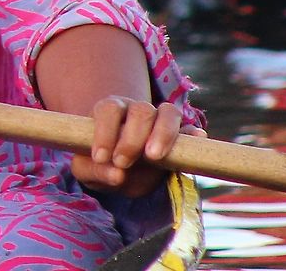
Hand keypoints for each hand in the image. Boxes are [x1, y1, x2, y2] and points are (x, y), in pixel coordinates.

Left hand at [69, 95, 183, 196]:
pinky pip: (191, 129)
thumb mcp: (89, 171)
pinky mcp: (182, 135)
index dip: (105, 131)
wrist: (123, 171)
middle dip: (132, 138)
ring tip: (154, 156)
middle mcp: (137, 110)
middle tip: (122, 162)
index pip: (108, 109)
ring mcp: (161, 120)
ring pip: (168, 112)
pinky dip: (193, 134)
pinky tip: (196, 140)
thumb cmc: (102, 165)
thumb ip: (95, 172)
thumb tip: (117, 175)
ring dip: (163, 133)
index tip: (100, 158)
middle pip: (140, 110)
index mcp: (111, 111)